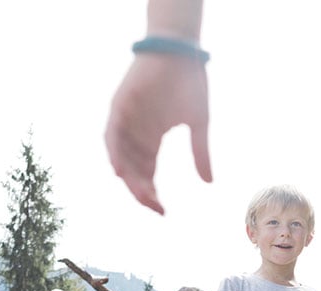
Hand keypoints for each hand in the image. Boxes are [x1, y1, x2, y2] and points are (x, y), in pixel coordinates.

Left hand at [105, 53, 211, 213]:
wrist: (180, 50)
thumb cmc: (190, 82)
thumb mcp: (199, 123)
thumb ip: (200, 153)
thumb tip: (209, 182)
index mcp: (151, 139)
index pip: (146, 174)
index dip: (152, 194)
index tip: (163, 211)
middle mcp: (135, 134)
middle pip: (133, 171)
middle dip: (141, 191)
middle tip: (154, 206)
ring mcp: (125, 121)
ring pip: (121, 157)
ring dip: (130, 177)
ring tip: (141, 194)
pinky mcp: (119, 107)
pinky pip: (112, 135)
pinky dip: (114, 153)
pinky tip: (121, 170)